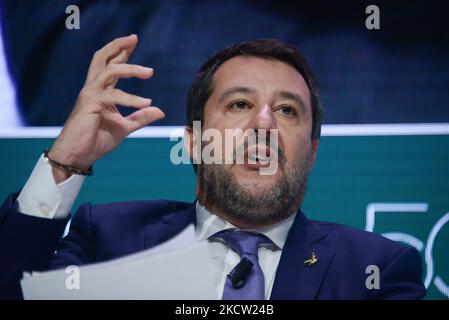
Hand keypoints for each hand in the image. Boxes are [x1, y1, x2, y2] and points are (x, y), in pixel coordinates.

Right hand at [48, 34, 164, 182]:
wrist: (78, 156)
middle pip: (103, 58)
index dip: (121, 52)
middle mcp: (94, 89)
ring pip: (109, 71)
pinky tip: (146, 104)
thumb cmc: (96, 141)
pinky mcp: (90, 104)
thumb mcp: (124, 127)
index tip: (133, 41)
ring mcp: (90, 94)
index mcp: (101, 92)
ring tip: (149, 72)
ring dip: (130, 68)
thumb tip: (160, 110)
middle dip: (118, 46)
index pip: (111, 66)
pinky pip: (113, 96)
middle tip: (134, 38)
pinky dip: (131, 99)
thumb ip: (140, 118)